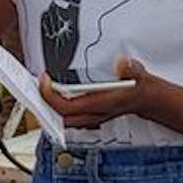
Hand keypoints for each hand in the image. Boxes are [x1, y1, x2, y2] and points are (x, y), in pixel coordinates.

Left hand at [39, 59, 159, 129]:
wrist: (147, 99)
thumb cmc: (140, 87)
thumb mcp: (139, 75)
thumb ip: (132, 70)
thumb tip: (123, 64)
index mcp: (101, 105)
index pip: (68, 107)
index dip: (51, 95)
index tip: (44, 80)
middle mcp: (93, 114)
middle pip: (60, 117)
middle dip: (44, 104)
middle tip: (34, 86)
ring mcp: (91, 116)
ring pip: (63, 119)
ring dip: (49, 107)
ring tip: (40, 89)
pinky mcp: (90, 114)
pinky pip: (68, 115)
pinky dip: (58, 107)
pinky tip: (54, 94)